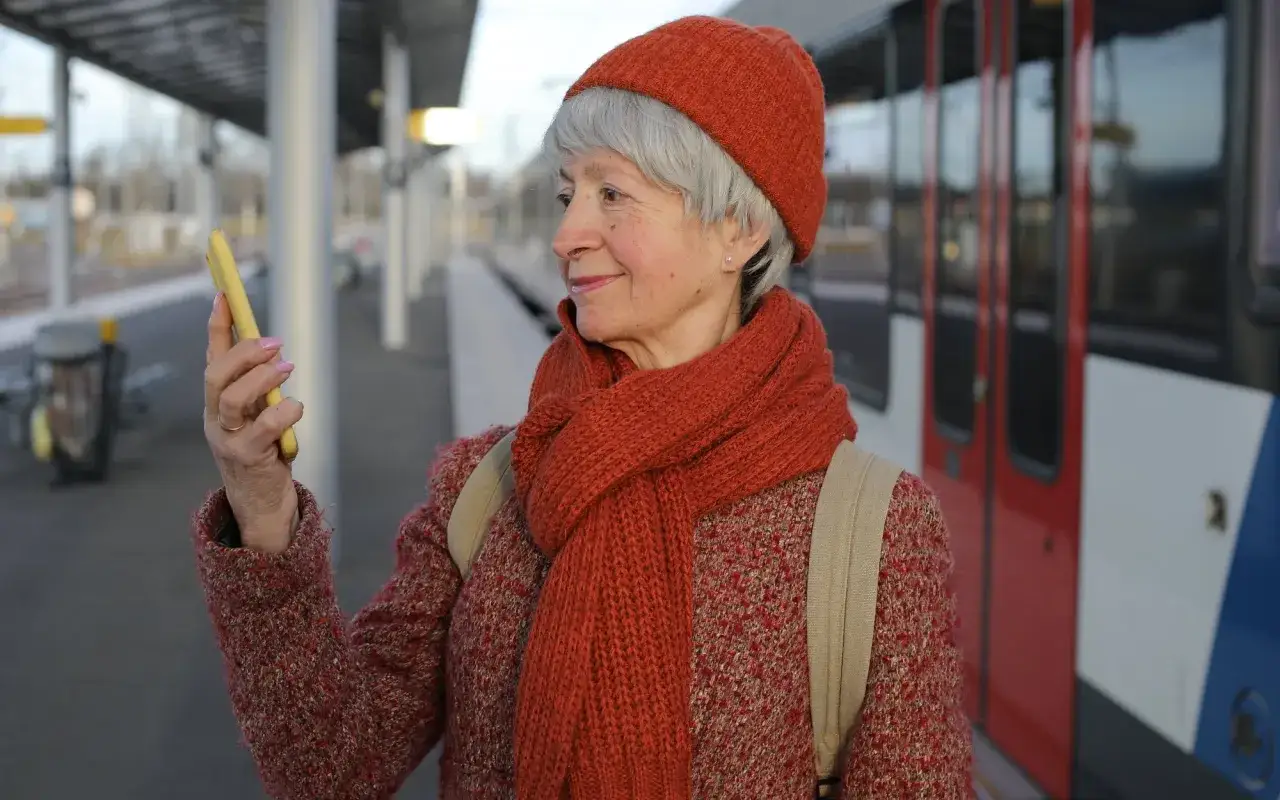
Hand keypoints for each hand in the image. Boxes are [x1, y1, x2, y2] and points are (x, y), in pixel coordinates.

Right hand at [203, 293, 303, 552]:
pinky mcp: (247, 458)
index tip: (225, 295)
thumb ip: (258, 389)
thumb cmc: (263, 455)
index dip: (218, 327)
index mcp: (216, 404)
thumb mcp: (256, 416)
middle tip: (274, 342)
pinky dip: (284, 411)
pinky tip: (296, 407)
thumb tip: (269, 348)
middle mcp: (215, 419)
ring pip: (233, 399)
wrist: (261, 507)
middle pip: (216, 375)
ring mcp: (227, 440)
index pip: (212, 358)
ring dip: (262, 377)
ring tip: (287, 366)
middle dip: (243, 352)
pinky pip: (264, 427)